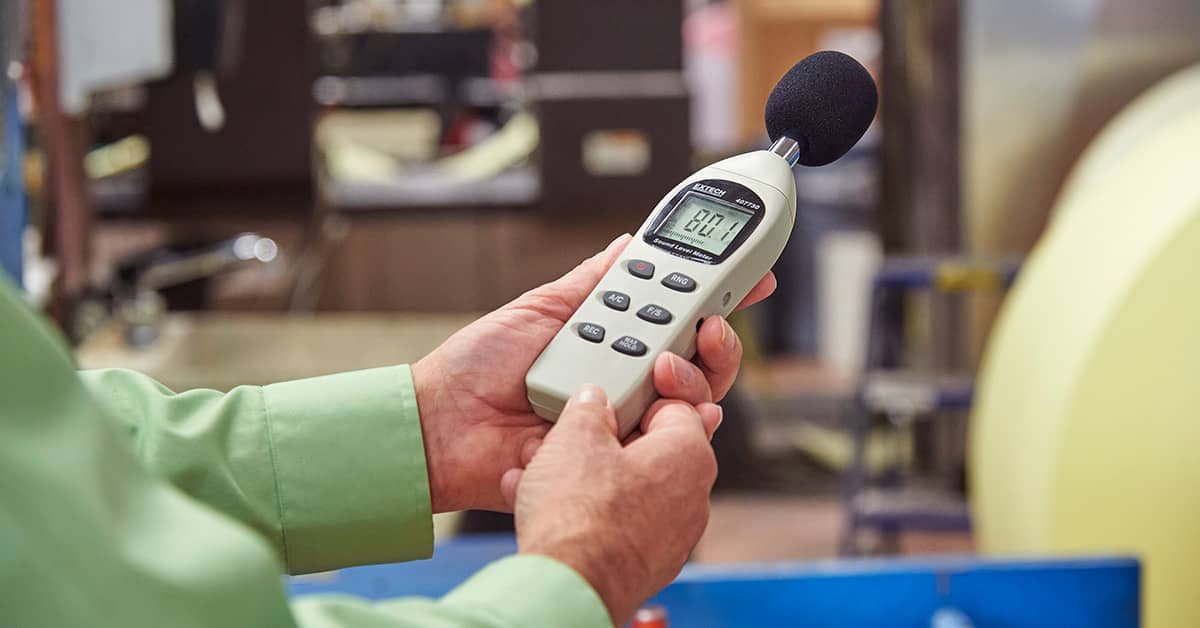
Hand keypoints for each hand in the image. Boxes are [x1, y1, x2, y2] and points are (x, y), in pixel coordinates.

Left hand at [412, 233, 775, 512]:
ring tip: (665, 361)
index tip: (751, 277)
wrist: (443, 420)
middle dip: (717, 337)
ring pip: (692, 399)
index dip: (716, 298)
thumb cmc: (479, 365)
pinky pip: (668, 444)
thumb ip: (593, 280)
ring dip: (694, 374)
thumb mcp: (540, 307)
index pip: (676, 318)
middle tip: (709, 323)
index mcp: (611, 341)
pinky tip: (685, 407)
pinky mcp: (615, 456)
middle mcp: (625, 379)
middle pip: (698, 360)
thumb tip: (629, 243)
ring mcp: (623, 418)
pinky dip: (685, 423)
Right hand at [504, 385, 720, 624]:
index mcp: (690, 455)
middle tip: (570, 440)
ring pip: (629, 491)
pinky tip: (549, 511)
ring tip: (545, 476)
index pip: (674, 407)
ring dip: (590, 480)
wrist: (568, 586)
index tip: (608, 402)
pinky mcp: (649, 566)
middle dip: (606, 444)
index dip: (635, 400)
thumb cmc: (579, 511)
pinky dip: (591, 515)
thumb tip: (592, 401)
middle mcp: (694, 498)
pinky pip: (620, 526)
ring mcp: (674, 537)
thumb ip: (589, 408)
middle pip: (649, 452)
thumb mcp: (575, 435)